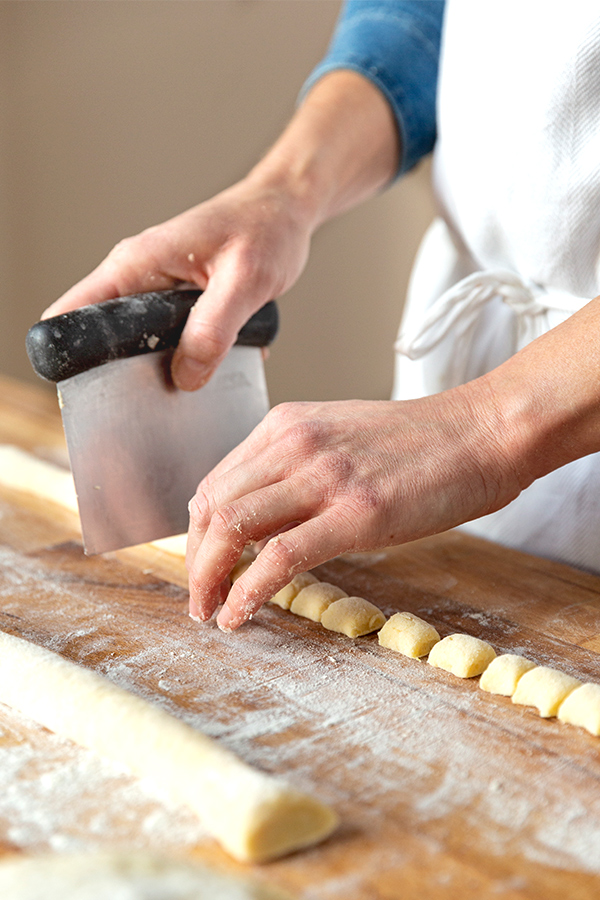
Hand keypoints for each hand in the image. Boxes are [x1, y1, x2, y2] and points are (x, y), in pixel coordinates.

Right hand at [42, 177, 312, 389]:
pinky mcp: (176, 301)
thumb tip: (186, 377)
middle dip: (119, 372)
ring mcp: (155, 288)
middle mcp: (137, 275)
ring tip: (192, 380)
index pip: (72, 311)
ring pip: (136, 342)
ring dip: (159, 367)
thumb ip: (214, 330)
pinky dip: (185, 357)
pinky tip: (214, 364)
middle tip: (155, 396)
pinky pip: (166, 339)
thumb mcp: (245, 281)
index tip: (92, 391)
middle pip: (101, 336)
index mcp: (136, 264)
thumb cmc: (267, 228)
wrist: (286, 210)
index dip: (69, 352)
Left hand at [186, 382, 523, 630]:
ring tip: (210, 612)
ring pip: (233, 528)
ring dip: (209, 578)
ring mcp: (325, 476)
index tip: (202, 565)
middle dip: (195, 560)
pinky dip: (247, 591)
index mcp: (287, 425)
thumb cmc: (419, 443)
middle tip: (198, 598)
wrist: (480, 433)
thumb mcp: (341, 437)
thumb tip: (263, 521)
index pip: (216, 483)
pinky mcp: (356, 512)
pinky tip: (239, 615)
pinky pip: (279, 557)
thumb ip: (295, 469)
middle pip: (213, 507)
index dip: (197, 533)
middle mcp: (295, 443)